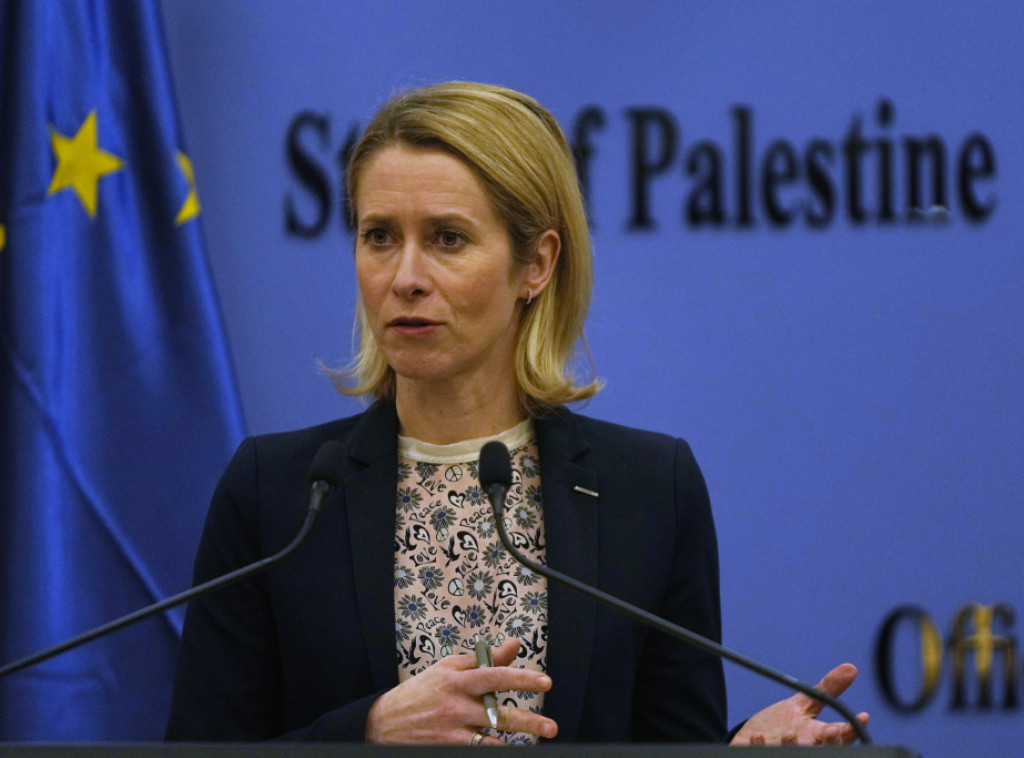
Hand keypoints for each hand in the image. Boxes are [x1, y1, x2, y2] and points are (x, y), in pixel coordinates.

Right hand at [365, 638, 557, 744]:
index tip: (545, 681)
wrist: (384, 721)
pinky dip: (493, 749)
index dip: (521, 678)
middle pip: (497, 714)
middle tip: (550, 727)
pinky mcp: (447, 747)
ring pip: (490, 738)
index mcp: (457, 679)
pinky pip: (478, 750)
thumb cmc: (421, 690)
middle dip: (528, 721)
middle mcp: (456, 705)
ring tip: (538, 741)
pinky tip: (507, 748)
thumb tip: (515, 645)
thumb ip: (483, 659)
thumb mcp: (448, 668)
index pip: (494, 676)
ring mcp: (452, 730)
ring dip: (515, 742)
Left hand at [729, 663, 868, 745]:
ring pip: (797, 754)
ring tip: (789, 734)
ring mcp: (786, 752)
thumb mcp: (804, 705)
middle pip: (827, 750)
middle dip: (833, 743)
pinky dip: (760, 746)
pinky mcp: (763, 754)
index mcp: (818, 737)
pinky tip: (758, 736)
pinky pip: (762, 754)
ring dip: (794, 745)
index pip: (843, 736)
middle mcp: (807, 748)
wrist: (753, 738)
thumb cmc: (783, 723)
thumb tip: (851, 667)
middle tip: (832, 730)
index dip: (852, 729)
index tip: (863, 716)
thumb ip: (827, 690)